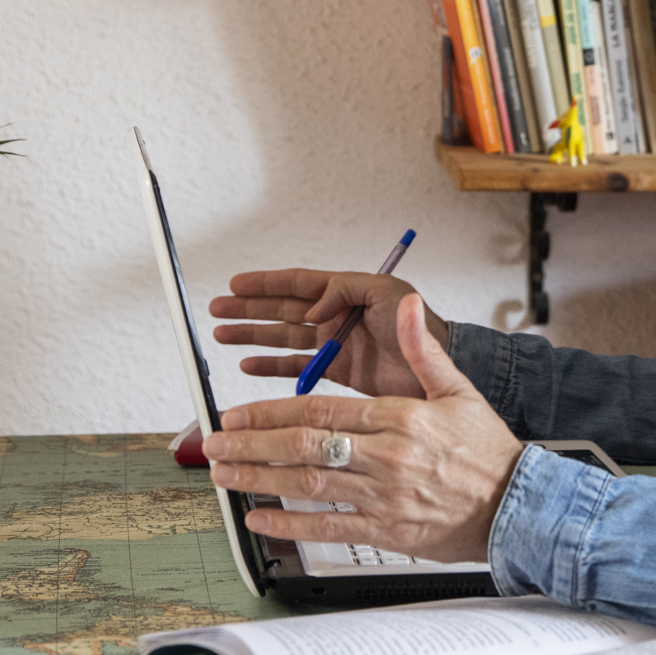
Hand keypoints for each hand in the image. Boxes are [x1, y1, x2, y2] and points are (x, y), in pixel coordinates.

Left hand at [203, 295, 522, 563]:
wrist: (518, 508)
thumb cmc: (487, 452)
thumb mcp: (459, 390)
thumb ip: (423, 349)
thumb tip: (409, 308)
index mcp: (398, 418)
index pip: (318, 407)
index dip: (270, 410)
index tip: (237, 412)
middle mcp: (385, 457)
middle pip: (302, 445)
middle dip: (250, 444)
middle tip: (213, 443)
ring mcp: (383, 496)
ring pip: (307, 484)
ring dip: (258, 478)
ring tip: (222, 474)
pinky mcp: (386, 531)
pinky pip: (328, 527)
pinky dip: (289, 524)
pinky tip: (259, 518)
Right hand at [210, 267, 450, 398]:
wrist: (437, 371)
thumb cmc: (422, 328)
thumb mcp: (386, 293)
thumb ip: (345, 291)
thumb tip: (312, 307)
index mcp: (345, 293)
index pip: (298, 284)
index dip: (266, 283)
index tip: (236, 283)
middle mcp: (336, 318)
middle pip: (283, 310)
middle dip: (249, 309)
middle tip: (218, 309)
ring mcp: (334, 345)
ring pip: (284, 338)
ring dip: (253, 336)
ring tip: (223, 334)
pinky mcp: (337, 371)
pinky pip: (297, 366)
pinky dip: (272, 366)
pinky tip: (249, 364)